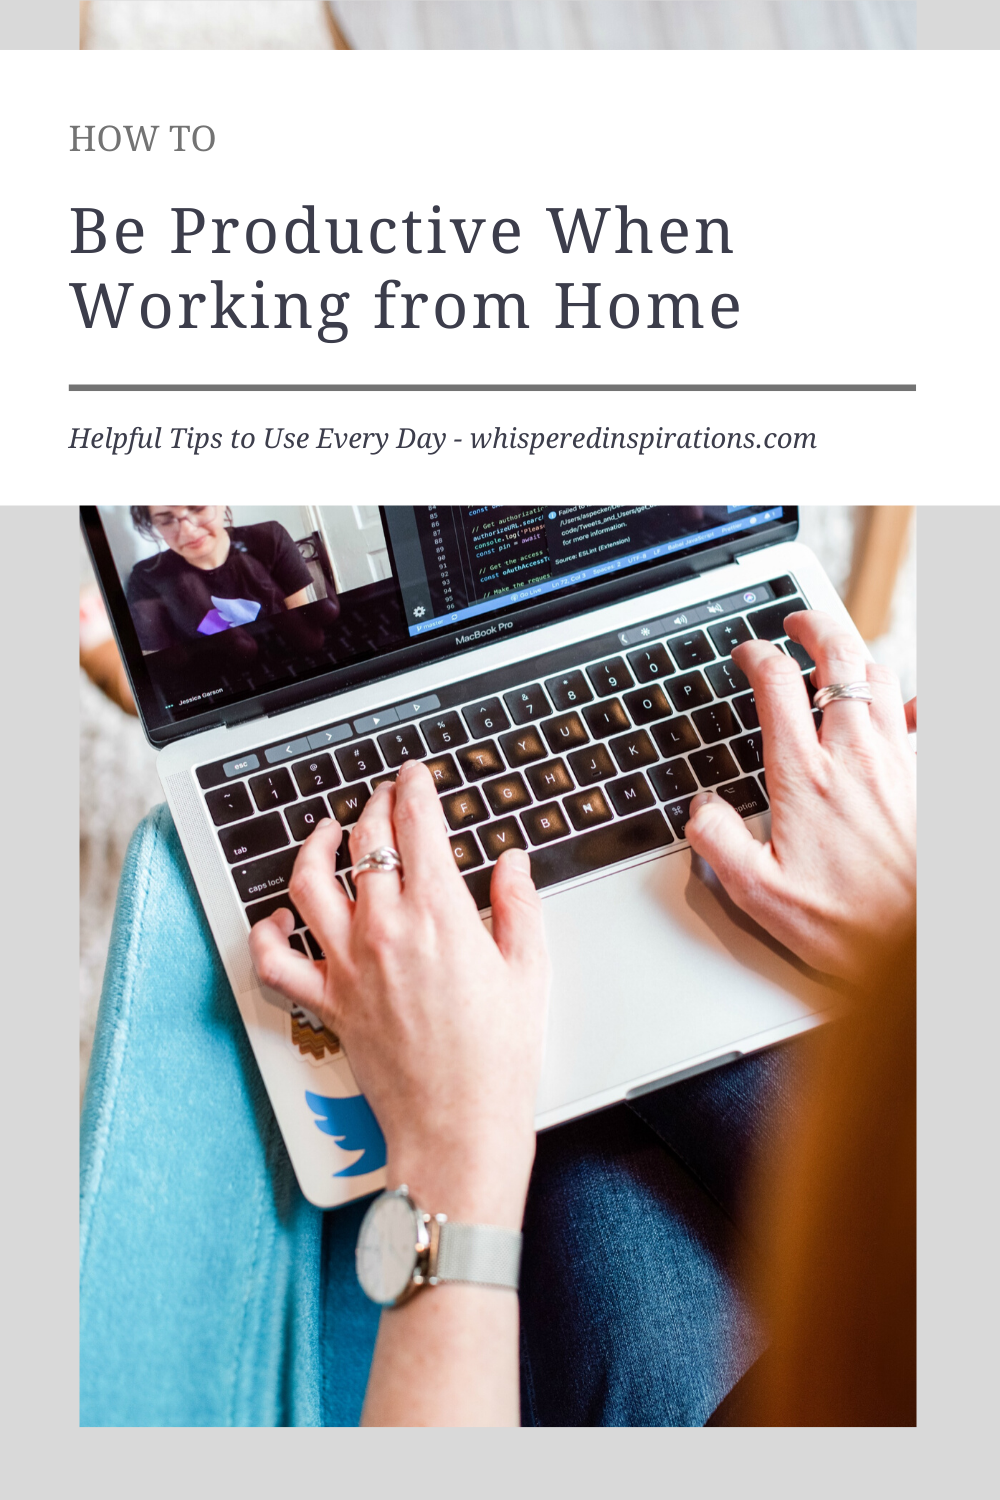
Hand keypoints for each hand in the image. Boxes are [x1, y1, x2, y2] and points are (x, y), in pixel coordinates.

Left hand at [248, 759, 549, 1228]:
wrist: (459, 1128)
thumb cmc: (499, 1060)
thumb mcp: (530, 972)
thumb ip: (519, 907)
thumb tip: (512, 864)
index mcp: (441, 916)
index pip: (417, 826)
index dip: (415, 789)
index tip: (416, 776)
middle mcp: (386, 931)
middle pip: (365, 842)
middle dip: (375, 804)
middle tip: (386, 795)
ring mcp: (350, 966)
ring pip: (310, 883)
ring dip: (315, 846)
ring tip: (328, 832)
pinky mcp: (329, 1003)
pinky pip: (277, 962)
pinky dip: (269, 934)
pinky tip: (282, 917)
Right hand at [685, 610, 915, 984]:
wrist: (912, 946)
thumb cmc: (845, 924)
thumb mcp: (758, 893)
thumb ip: (717, 842)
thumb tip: (700, 809)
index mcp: (804, 776)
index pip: (777, 684)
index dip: (756, 655)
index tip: (746, 654)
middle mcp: (854, 757)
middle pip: (840, 658)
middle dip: (814, 627)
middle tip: (796, 623)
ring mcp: (896, 763)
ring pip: (881, 678)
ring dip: (856, 656)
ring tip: (836, 656)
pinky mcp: (924, 780)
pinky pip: (917, 717)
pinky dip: (904, 699)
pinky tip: (898, 704)